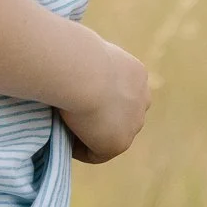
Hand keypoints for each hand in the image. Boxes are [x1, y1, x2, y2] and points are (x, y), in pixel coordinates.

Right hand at [58, 24, 150, 163]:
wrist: (83, 71)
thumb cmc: (74, 56)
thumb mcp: (82, 52)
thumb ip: (84, 64)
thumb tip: (66, 68)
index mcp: (136, 75)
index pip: (121, 94)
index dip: (99, 100)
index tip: (77, 100)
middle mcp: (142, 99)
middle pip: (122, 117)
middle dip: (100, 120)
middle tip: (72, 119)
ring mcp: (134, 123)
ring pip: (112, 137)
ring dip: (91, 136)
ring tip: (65, 132)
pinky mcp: (119, 143)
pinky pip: (98, 154)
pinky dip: (81, 149)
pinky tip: (64, 140)